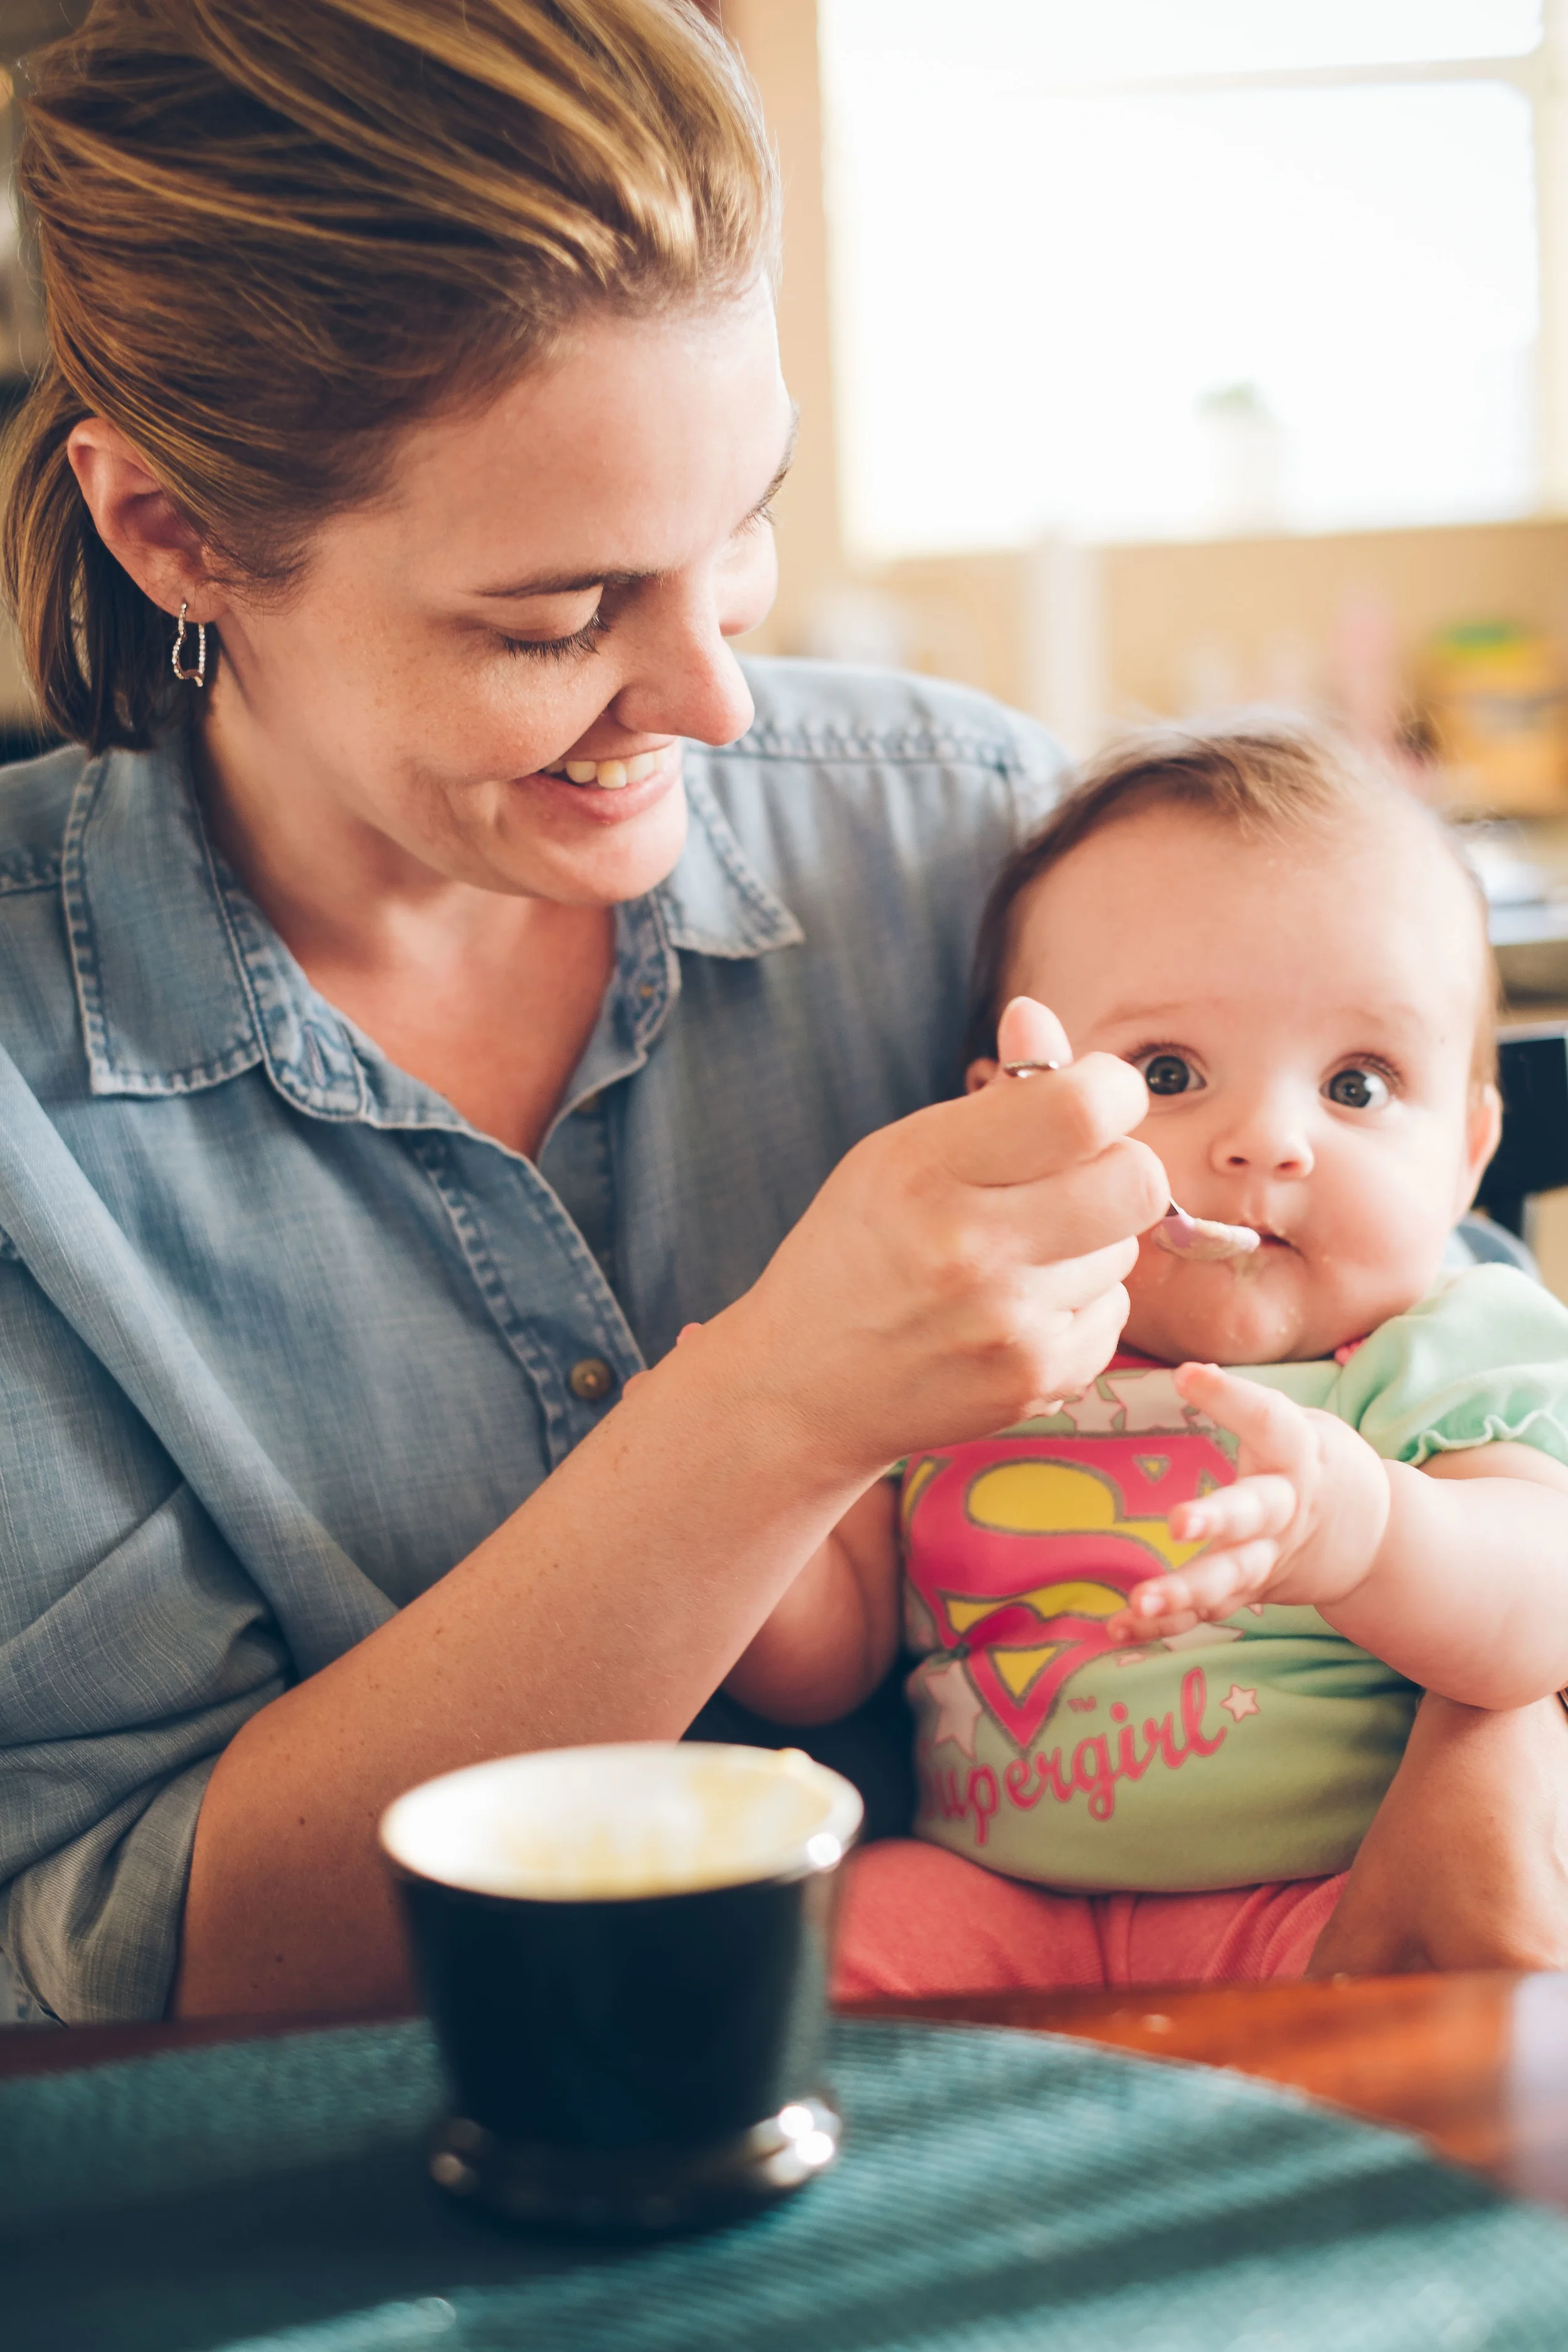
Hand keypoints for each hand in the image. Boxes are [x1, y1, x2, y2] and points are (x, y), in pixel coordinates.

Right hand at [717, 995, 1167, 1478]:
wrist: (797, 1389)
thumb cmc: (852, 1254)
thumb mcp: (899, 1154)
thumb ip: (991, 1094)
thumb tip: (1037, 1015)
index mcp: (929, 1169)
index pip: (1083, 1109)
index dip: (1111, 1092)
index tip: (1095, 1099)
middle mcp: (972, 1247)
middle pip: (1137, 1182)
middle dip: (1118, 1167)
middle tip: (1072, 1176)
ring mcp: (1008, 1323)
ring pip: (1125, 1250)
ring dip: (1090, 1242)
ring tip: (1016, 1255)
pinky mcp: (1035, 1379)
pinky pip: (1113, 1315)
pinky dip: (1078, 1305)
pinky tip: (1016, 1308)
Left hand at [1108, 1361, 1392, 1639]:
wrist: (1375, 1536)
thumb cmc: (1317, 1462)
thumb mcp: (1298, 1425)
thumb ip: (1246, 1406)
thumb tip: (1187, 1371)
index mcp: (1300, 1454)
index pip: (1270, 1420)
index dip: (1231, 1396)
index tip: (1186, 1374)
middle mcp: (1286, 1510)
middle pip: (1254, 1513)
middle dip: (1218, 1519)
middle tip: (1178, 1523)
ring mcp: (1269, 1557)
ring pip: (1231, 1577)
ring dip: (1186, 1591)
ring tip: (1141, 1600)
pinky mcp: (1252, 1591)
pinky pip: (1206, 1612)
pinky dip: (1164, 1626)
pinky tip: (1120, 1627)